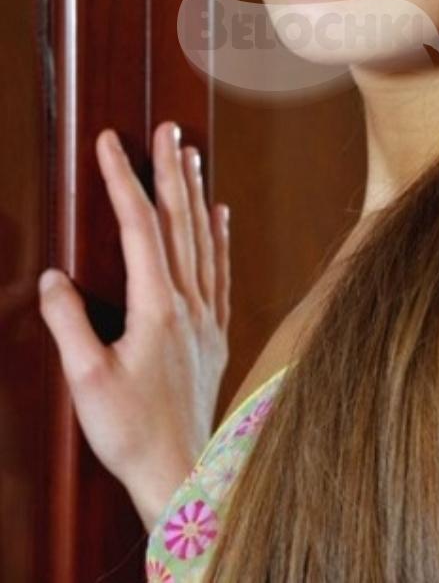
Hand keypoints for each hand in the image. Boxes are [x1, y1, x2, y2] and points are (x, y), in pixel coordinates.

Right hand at [37, 121, 231, 530]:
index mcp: (156, 307)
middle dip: (171, 170)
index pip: (139, 227)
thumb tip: (53, 278)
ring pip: (203, 239)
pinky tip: (222, 215)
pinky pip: (221, 271)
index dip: (124, 180)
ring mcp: (206, 315)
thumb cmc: (131, 432)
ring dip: (196, 193)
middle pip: (180, 221)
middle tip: (167, 129)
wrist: (182, 472)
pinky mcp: (215, 332)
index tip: (111, 143)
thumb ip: (69, 324)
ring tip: (192, 154)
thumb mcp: (87, 380)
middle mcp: (188, 302)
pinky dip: (220, 238)